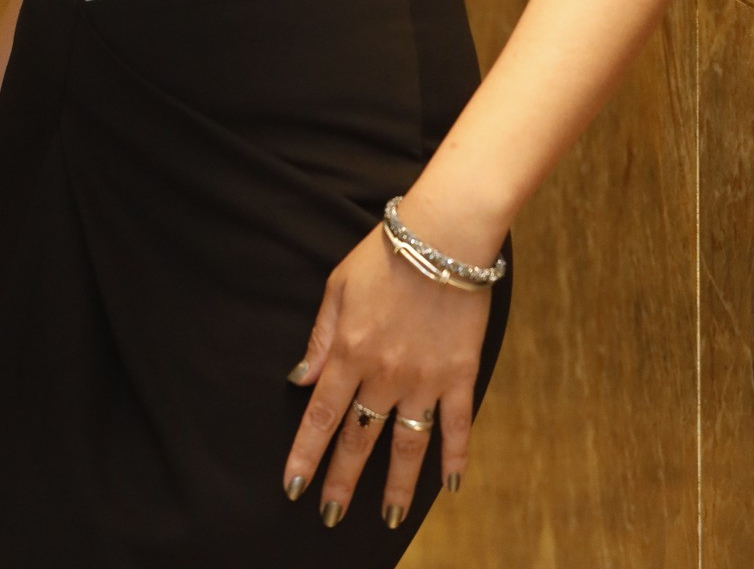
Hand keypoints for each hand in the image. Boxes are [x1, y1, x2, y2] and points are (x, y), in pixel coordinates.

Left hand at [282, 218, 492, 527]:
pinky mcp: (460, 374)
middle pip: (359, 439)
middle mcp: (384, 373)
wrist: (443, 234)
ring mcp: (424, 378)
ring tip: (386, 520)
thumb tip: (300, 377)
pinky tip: (449, 486)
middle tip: (329, 517)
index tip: (292, 487)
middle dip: (342, 481)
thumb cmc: (386, 252)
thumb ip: (320, 336)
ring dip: (395, 485)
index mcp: (350, 351)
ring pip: (406, 444)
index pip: (320, 416)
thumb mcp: (338, 285)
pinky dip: (454, 457)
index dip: (305, 455)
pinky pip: (458, 425)